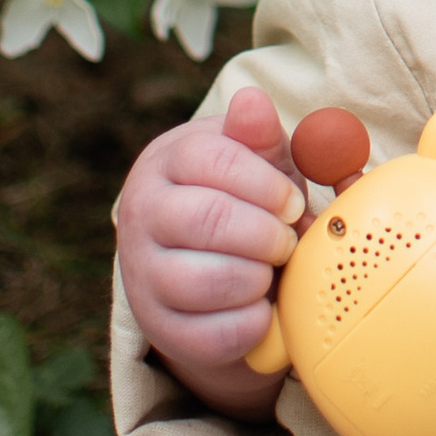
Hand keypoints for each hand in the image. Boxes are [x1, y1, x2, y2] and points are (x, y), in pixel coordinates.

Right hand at [116, 81, 305, 416]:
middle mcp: (142, 214)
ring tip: (269, 272)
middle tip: (286, 242)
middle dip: (264, 235)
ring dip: (256, 279)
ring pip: (203, 281)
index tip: (293, 203)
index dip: (264, 184)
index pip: (208, 159)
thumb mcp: (258, 164)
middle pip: (205, 220)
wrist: (212, 274)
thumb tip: (252, 100)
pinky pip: (210, 335)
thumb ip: (261, 137)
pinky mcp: (160, 329)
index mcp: (166, 162)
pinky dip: (251, 325)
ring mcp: (143, 275)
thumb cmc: (246, 204)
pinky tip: (261, 308)